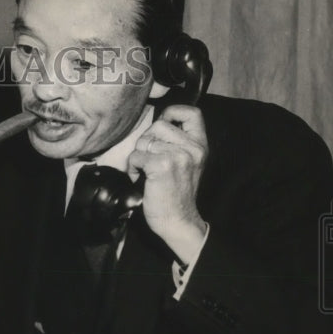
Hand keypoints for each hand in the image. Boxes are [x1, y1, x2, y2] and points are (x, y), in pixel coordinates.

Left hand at [127, 105, 208, 264]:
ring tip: (145, 171)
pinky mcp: (161, 166)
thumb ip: (178, 143)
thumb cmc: (176, 193)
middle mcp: (193, 148)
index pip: (192, 112)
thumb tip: (155, 125)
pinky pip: (136, 156)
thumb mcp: (187, 163)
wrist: (178, 220)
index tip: (163, 124)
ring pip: (144, 141)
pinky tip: (140, 179)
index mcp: (200, 145)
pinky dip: (132, 168)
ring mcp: (178, 155)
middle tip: (148, 159)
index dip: (172, 112)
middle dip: (146, 141)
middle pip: (159, 125)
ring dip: (138, 156)